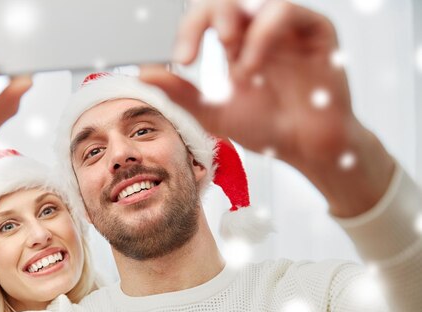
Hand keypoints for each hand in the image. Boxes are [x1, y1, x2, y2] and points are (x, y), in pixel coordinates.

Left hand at [141, 0, 394, 216]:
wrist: (305, 149)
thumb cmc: (267, 127)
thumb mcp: (213, 112)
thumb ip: (181, 94)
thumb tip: (142, 73)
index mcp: (237, 41)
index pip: (207, 14)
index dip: (189, 28)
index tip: (180, 58)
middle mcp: (261, 28)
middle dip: (205, 18)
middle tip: (192, 55)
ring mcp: (289, 27)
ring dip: (234, 28)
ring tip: (234, 71)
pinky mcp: (317, 31)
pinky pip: (284, 13)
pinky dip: (261, 38)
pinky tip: (252, 68)